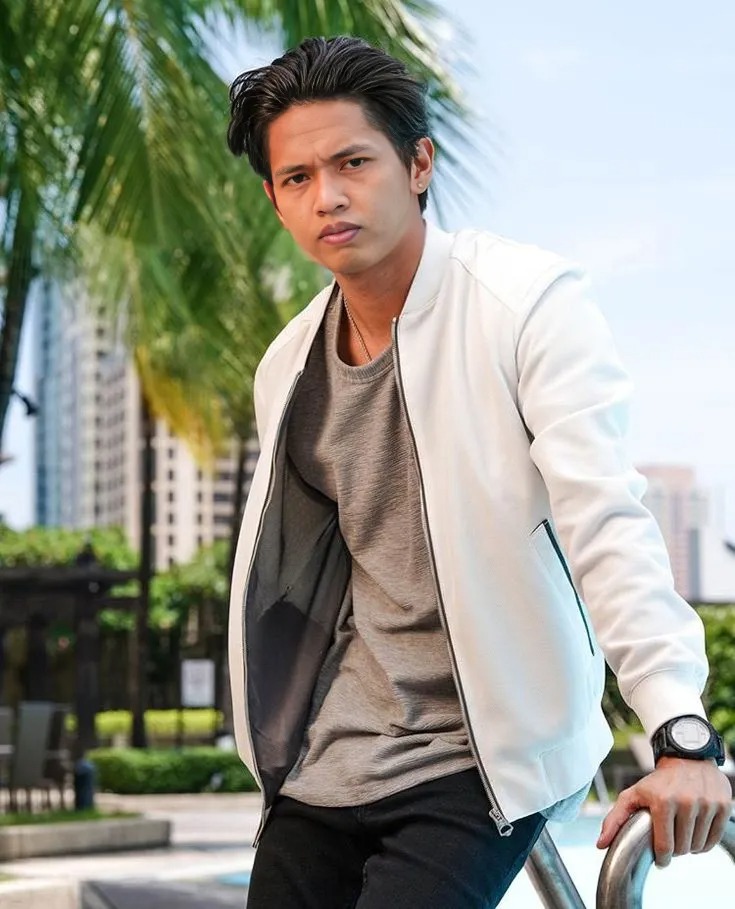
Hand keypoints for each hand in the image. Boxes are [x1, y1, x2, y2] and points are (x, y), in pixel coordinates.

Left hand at [596, 757, 732, 866]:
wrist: (687, 757)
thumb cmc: (657, 781)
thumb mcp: (633, 794)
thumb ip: (615, 819)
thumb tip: (600, 844)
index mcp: (662, 801)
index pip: (665, 847)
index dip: (662, 858)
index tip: (661, 858)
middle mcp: (687, 802)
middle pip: (682, 848)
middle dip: (675, 849)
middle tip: (671, 839)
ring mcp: (706, 804)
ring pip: (699, 846)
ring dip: (690, 846)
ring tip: (682, 833)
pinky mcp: (722, 806)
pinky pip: (714, 839)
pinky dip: (704, 842)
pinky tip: (695, 832)